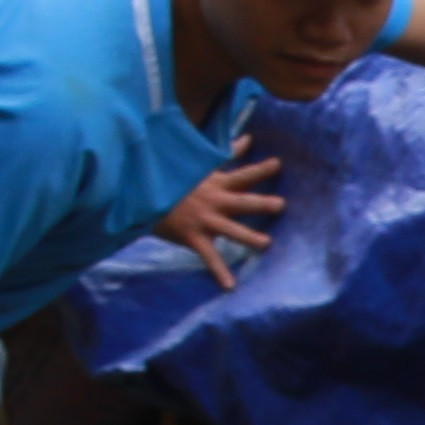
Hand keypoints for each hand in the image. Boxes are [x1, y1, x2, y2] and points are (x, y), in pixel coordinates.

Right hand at [156, 144, 285, 286]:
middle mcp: (214, 202)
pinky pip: (209, 257)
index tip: (279, 164)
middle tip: (280, 205)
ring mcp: (204, 220)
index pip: (242, 174)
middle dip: (261, 203)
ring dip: (249, 238)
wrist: (144, 197)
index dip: (260, 169)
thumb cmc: (177, 180)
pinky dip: (219, 272)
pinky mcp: (194, 237)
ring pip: (231, 230)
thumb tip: (249, 138)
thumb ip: (227, 153)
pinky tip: (230, 286)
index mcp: (217, 184)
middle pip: (242, 202)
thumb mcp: (201, 165)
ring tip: (267, 244)